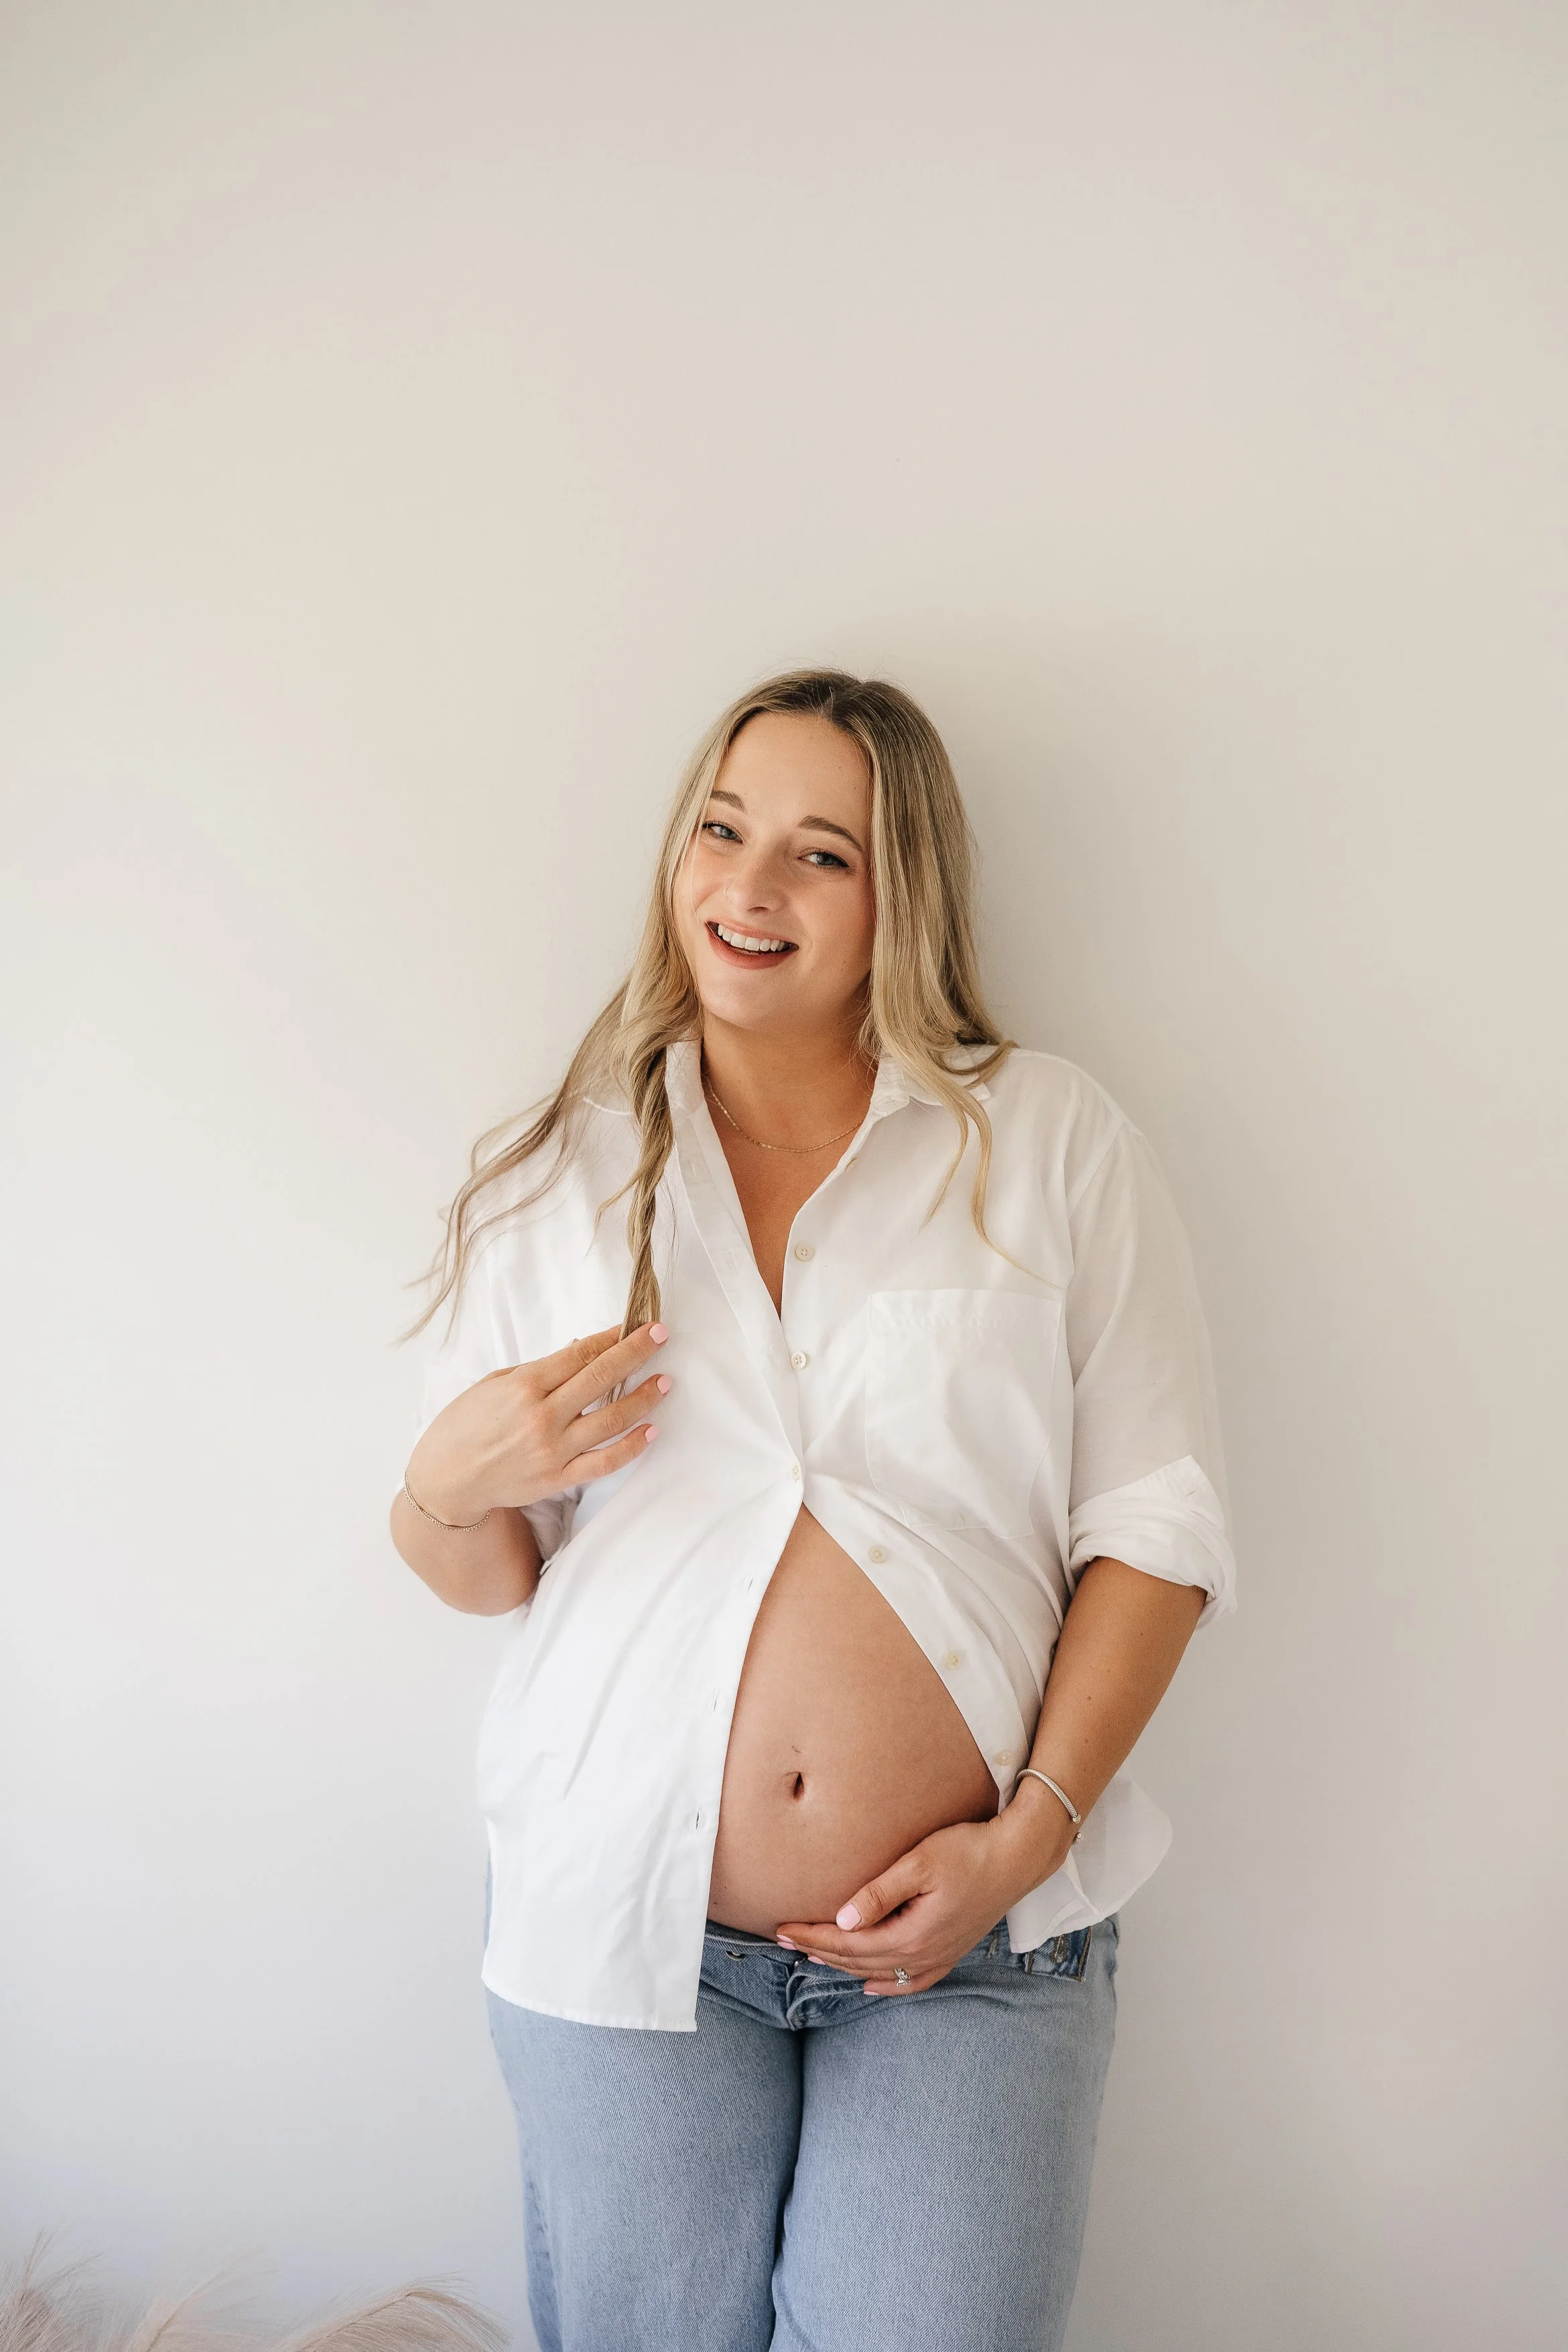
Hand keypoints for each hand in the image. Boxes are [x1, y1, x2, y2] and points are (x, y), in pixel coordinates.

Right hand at [405, 1323, 669, 1523]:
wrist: (446, 1479)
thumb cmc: (465, 1425)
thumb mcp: (494, 1383)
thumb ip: (539, 1370)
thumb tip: (580, 1349)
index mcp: (524, 1385)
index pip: (580, 1354)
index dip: (611, 1336)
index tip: (635, 1323)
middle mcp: (542, 1416)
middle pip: (601, 1377)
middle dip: (636, 1352)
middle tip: (662, 1335)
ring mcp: (553, 1450)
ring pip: (612, 1420)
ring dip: (644, 1397)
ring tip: (665, 1381)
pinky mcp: (558, 1479)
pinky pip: (605, 1462)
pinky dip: (632, 1447)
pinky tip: (650, 1430)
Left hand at [775, 1785, 1077, 1996]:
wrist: (1018, 1857)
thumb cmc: (968, 1851)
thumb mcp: (919, 1864)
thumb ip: (880, 1894)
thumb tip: (843, 1921)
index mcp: (911, 1935)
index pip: (848, 1944)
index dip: (812, 1936)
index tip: (782, 1928)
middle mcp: (923, 1954)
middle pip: (858, 1961)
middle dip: (819, 1950)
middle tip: (783, 1939)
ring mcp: (939, 1956)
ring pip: (880, 1972)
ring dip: (844, 1965)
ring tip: (813, 1955)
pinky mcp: (951, 1951)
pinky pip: (912, 1981)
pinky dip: (886, 1985)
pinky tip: (870, 1985)